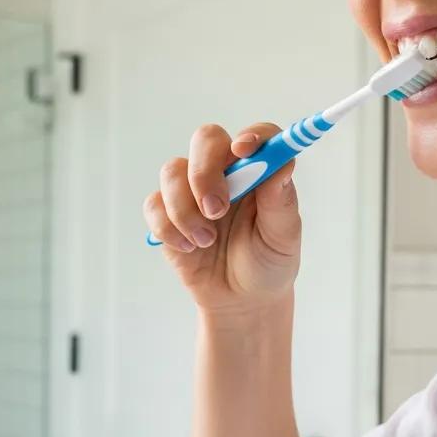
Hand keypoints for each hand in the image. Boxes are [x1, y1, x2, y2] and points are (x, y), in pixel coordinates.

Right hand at [143, 123, 301, 315]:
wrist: (239, 301)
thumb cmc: (267, 263)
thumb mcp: (283, 238)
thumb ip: (281, 202)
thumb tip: (281, 166)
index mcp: (258, 172)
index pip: (256, 136)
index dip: (250, 136)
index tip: (245, 151)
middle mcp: (225, 173)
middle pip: (205, 140)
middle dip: (204, 172)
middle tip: (216, 209)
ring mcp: (192, 192)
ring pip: (173, 172)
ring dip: (186, 210)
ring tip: (206, 241)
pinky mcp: (167, 214)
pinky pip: (154, 205)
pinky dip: (168, 228)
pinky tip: (188, 248)